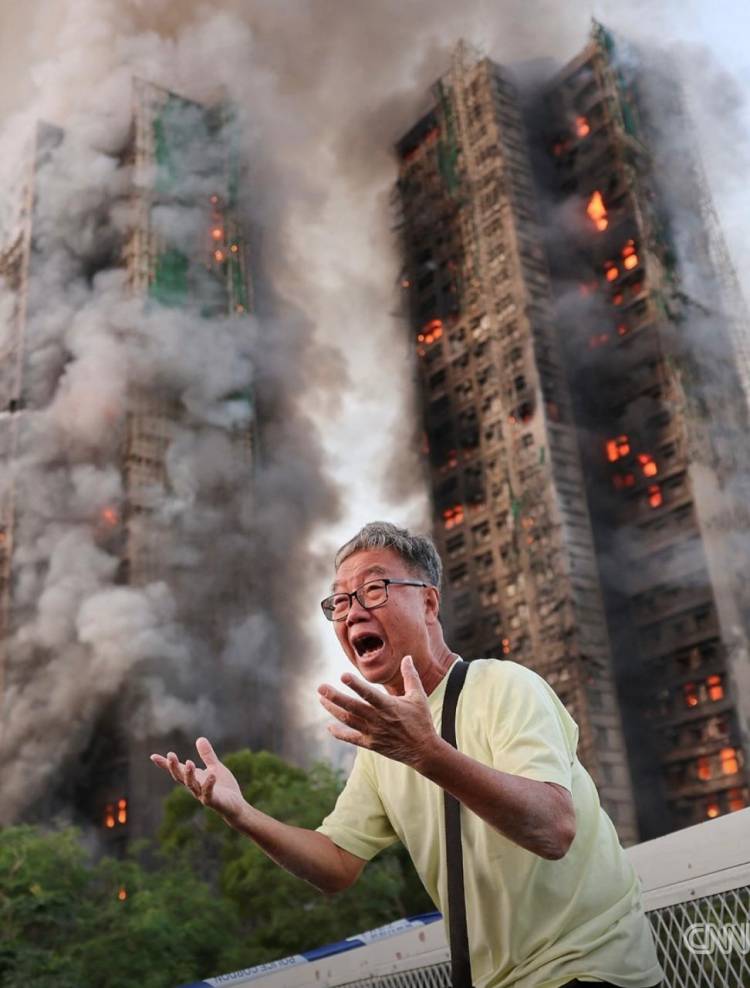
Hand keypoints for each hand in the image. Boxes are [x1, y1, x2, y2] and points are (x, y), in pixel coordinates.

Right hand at [150, 737, 245, 826]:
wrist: (237, 806)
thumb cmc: (224, 788)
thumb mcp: (215, 767)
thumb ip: (207, 755)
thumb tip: (199, 738)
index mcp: (194, 778)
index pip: (177, 770)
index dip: (165, 764)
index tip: (153, 756)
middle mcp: (195, 787)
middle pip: (180, 777)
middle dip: (174, 767)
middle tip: (170, 755)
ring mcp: (203, 794)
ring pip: (192, 785)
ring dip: (189, 774)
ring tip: (189, 762)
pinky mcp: (213, 801)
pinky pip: (208, 793)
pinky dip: (209, 784)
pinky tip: (211, 775)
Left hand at [317, 655, 439, 769]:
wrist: (423, 750)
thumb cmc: (421, 720)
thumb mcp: (418, 696)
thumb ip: (410, 676)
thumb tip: (406, 657)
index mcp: (389, 706)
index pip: (370, 694)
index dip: (356, 685)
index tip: (342, 675)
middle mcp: (378, 719)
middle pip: (352, 707)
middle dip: (335, 697)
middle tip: (320, 687)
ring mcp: (373, 732)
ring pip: (348, 720)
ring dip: (333, 710)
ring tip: (320, 699)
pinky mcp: (371, 744)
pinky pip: (351, 738)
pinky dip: (339, 733)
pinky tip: (329, 727)